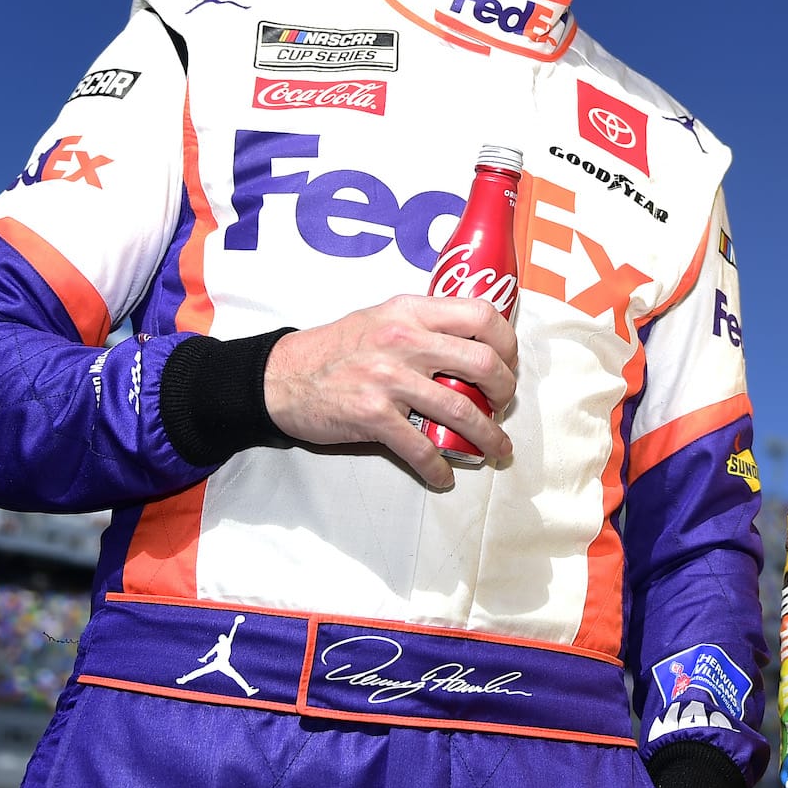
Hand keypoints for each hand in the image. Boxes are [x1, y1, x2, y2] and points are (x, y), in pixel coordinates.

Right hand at [264, 295, 516, 489]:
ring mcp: (389, 378)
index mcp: (411, 311)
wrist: (280, 377)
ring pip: (460, 410)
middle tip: (504, 406)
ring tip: (496, 449)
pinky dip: (439, 468)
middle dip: (505, 391)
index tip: (508, 363)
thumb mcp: (382, 316)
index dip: (507, 342)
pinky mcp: (373, 416)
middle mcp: (404, 340)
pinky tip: (445, 476)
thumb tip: (473, 344)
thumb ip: (424, 324)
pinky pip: (422, 448)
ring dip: (487, 436)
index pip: (481, 315)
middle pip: (483, 363)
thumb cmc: (335, 348)